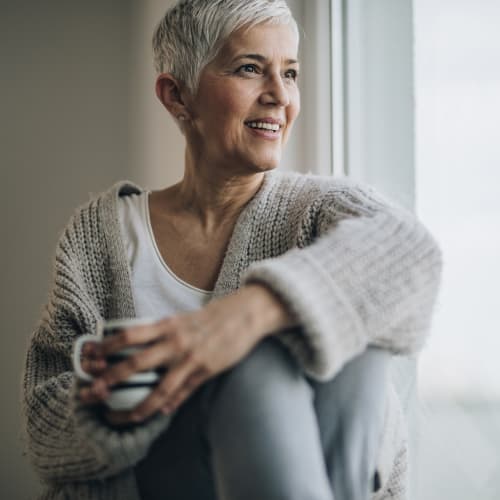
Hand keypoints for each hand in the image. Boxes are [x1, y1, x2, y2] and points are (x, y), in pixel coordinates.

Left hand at [78, 284, 293, 424]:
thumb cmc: (211, 315)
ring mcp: (191, 358)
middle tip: (92, 392)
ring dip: (141, 405)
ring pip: (160, 387)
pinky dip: (171, 404)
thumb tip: (140, 343)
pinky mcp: (207, 370)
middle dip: (111, 379)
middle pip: (136, 362)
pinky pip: (185, 392)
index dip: (106, 347)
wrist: (244, 313)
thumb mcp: (182, 318)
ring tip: (127, 417)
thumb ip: (161, 331)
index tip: (89, 357)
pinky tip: (161, 414)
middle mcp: (175, 341)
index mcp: (167, 325)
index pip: (129, 335)